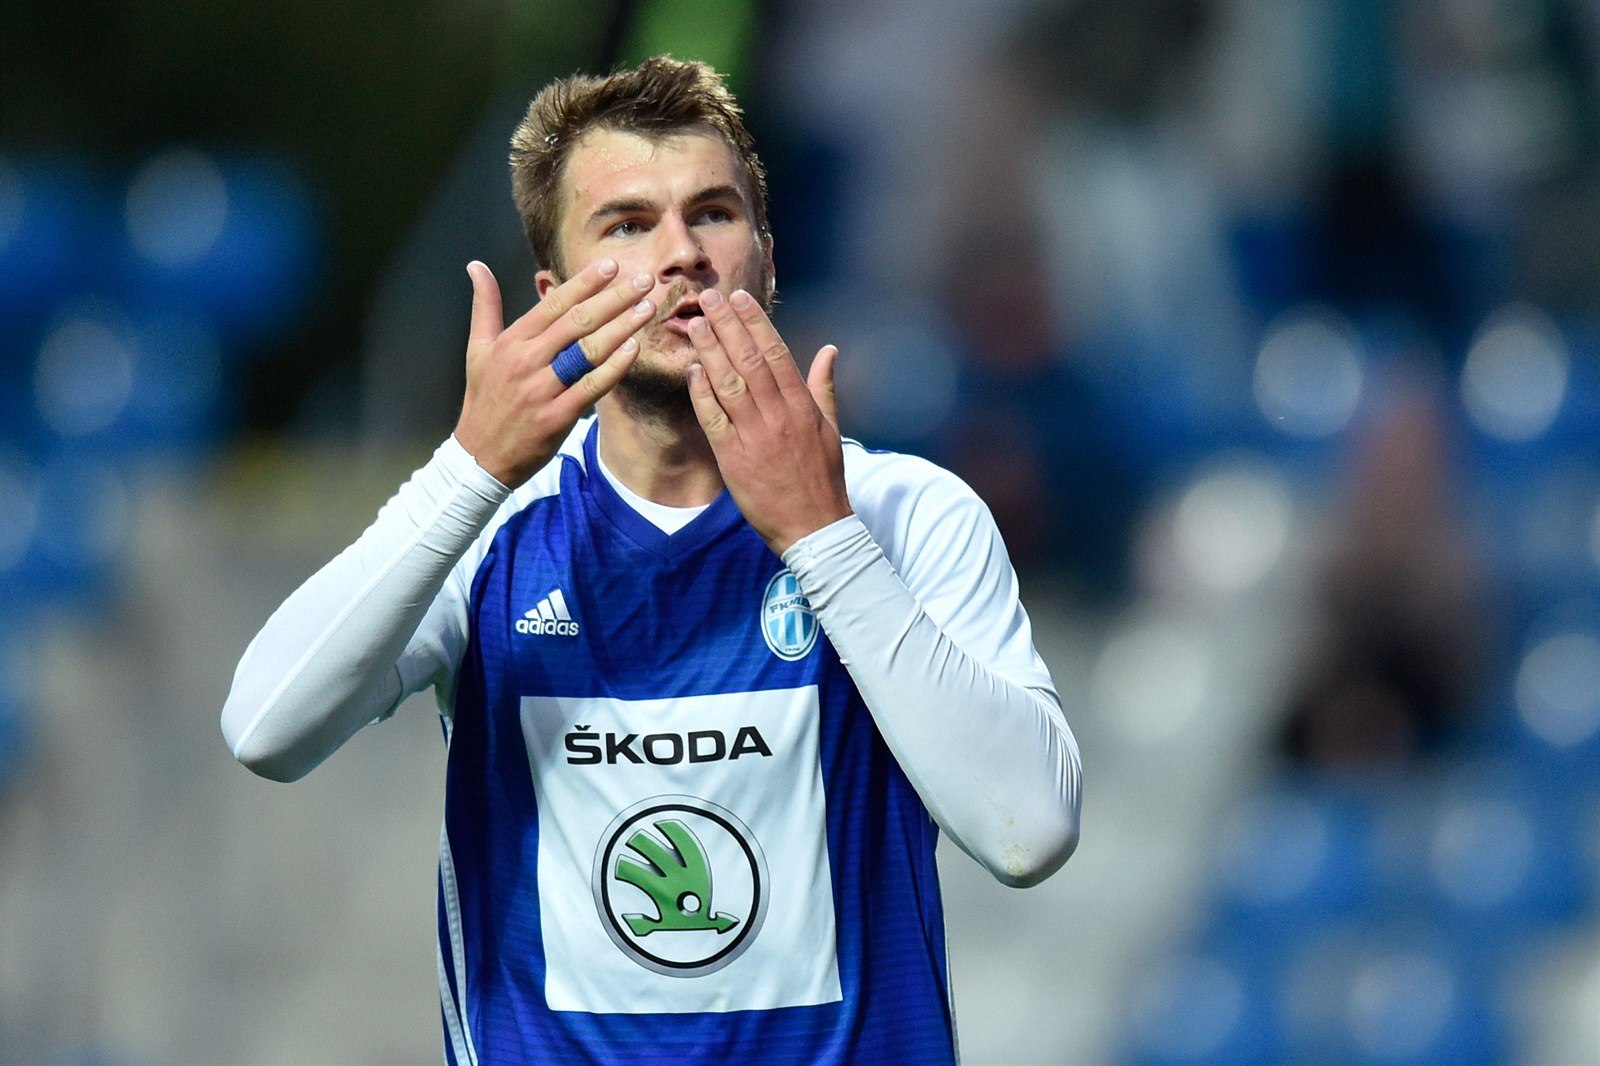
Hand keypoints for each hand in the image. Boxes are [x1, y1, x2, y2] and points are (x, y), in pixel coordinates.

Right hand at [454, 259, 654, 486]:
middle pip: (577, 322)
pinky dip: (613, 368)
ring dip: (621, 327)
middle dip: (614, 298)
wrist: (480, 456)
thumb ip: (485, 306)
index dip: (585, 284)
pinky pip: (590, 388)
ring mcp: (541, 390)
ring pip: (587, 351)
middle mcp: (526, 361)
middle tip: (644, 281)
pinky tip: (633, 349)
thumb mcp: (477, 349)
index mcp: (511, 341)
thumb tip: (476, 265)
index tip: (611, 266)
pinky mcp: (555, 417)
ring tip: (647, 308)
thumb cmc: (484, 399)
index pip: (553, 304)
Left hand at [685, 287, 849, 555]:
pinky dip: (702, 393)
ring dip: (710, 351)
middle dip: (727, 325)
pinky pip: (713, 419)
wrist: (814, 527)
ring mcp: (755, 436)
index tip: (739, 298)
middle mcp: (779, 415)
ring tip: (695, 324)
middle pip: (749, 360)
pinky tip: (691, 371)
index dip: (755, 322)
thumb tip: (829, 350)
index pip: (776, 353)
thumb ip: (824, 387)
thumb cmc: (823, 478)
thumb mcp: (831, 429)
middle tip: (708, 298)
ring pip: (729, 383)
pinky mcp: (734, 458)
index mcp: (802, 406)